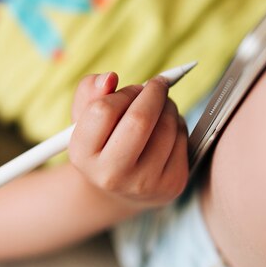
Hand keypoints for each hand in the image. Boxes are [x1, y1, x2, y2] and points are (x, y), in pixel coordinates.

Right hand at [69, 72, 188, 209]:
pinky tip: (166, 128)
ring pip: (166, 126)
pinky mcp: (172, 184)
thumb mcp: (85, 118)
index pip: (102, 110)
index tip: (134, 88)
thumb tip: (109, 78)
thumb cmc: (102, 142)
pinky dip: (178, 123)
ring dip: (168, 105)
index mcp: (83, 156)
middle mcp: (112, 175)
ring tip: (160, 107)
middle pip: (139, 119)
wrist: (120, 187)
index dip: (123, 92)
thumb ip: (90, 90)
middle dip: (153, 92)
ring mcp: (144, 183)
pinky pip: (182, 138)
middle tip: (157, 84)